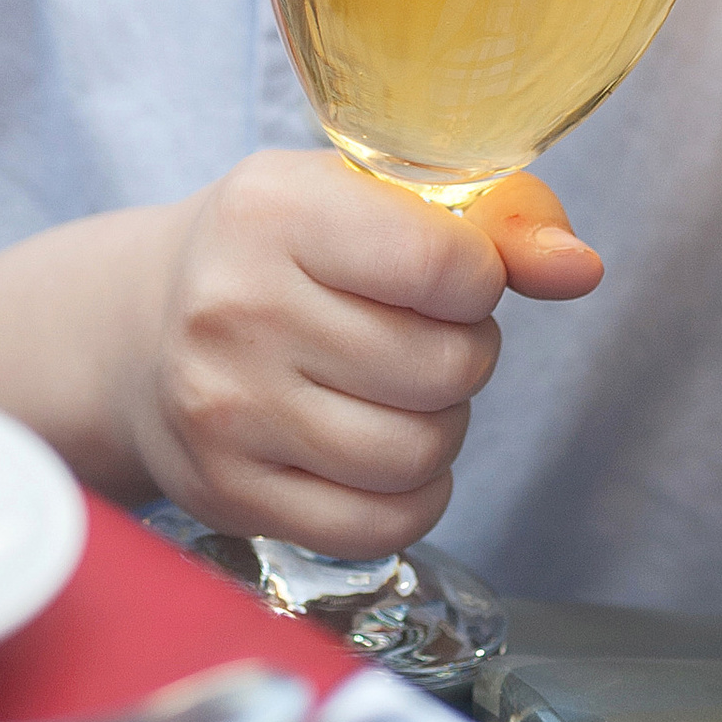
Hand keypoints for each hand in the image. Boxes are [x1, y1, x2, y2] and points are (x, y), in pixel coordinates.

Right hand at [124, 153, 602, 552]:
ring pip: (418, 454)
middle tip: (426, 338)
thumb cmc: (283, 251)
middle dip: (466, 355)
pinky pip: (380, 526)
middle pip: (444, 368)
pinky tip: (386, 454)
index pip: (446, 266)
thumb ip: (494, 218)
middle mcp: (237, 309)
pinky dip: (413, 497)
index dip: (482, 279)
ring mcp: (226, 411)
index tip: (454, 276)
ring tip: (405, 394)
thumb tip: (581, 270)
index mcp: (277, 210)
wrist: (140, 329)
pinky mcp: (226, 496)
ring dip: (443, 428)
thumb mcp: (370, 195)